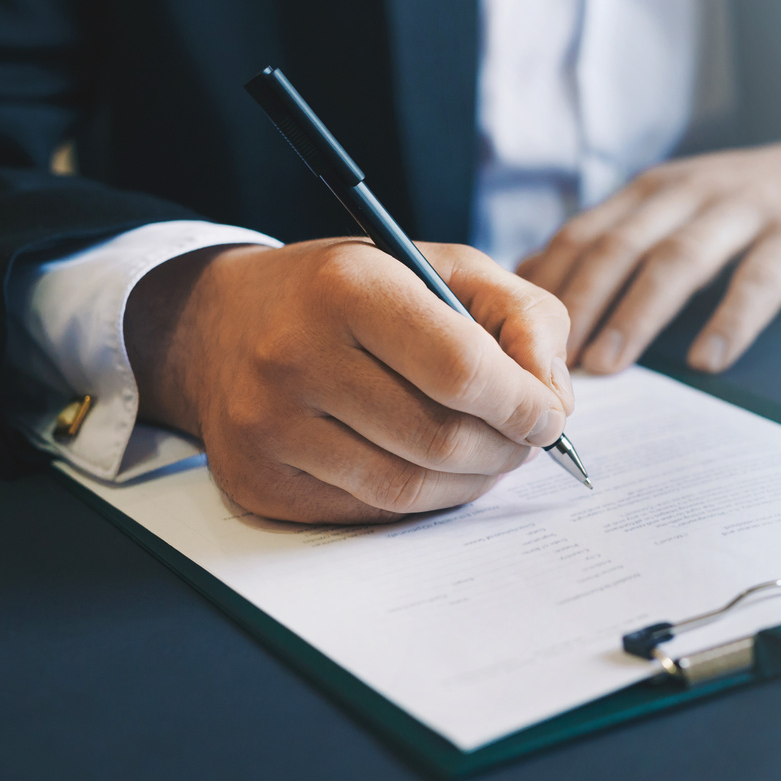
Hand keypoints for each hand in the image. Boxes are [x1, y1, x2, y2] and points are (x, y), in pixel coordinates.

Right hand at [127, 240, 575, 523]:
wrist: (225, 322)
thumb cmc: (356, 291)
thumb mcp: (447, 268)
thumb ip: (525, 317)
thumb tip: (555, 400)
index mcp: (348, 286)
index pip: (461, 369)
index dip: (523, 404)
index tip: (550, 416)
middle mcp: (294, 354)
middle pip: (441, 438)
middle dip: (505, 449)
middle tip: (524, 440)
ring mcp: (266, 424)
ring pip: (408, 488)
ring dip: (471, 482)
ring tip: (488, 456)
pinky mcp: (257, 479)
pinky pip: (367, 511)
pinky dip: (420, 500)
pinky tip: (431, 470)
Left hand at [518, 139, 780, 375]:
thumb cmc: (758, 205)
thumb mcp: (681, 208)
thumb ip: (621, 240)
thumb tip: (534, 288)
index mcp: (651, 193)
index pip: (581, 236)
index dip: (543, 288)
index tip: (513, 342)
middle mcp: (688, 193)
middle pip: (617, 247)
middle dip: (578, 306)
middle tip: (547, 365)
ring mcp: (745, 210)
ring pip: (676, 260)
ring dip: (636, 314)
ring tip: (609, 364)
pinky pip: (759, 280)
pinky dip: (730, 320)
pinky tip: (708, 359)